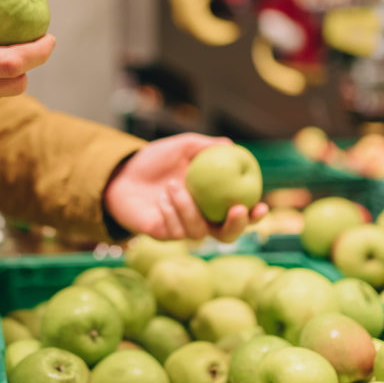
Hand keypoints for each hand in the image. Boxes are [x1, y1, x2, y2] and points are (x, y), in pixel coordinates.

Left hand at [103, 133, 268, 242]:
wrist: (121, 174)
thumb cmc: (154, 160)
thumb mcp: (181, 147)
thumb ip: (205, 147)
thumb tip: (231, 146)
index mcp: (212, 201)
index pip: (240, 213)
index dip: (254, 215)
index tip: (262, 206)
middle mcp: (201, 219)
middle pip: (227, 236)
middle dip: (236, 226)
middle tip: (235, 209)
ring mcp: (182, 230)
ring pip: (198, 232)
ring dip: (189, 208)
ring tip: (172, 185)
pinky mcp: (164, 236)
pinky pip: (175, 230)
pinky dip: (169, 210)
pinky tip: (161, 196)